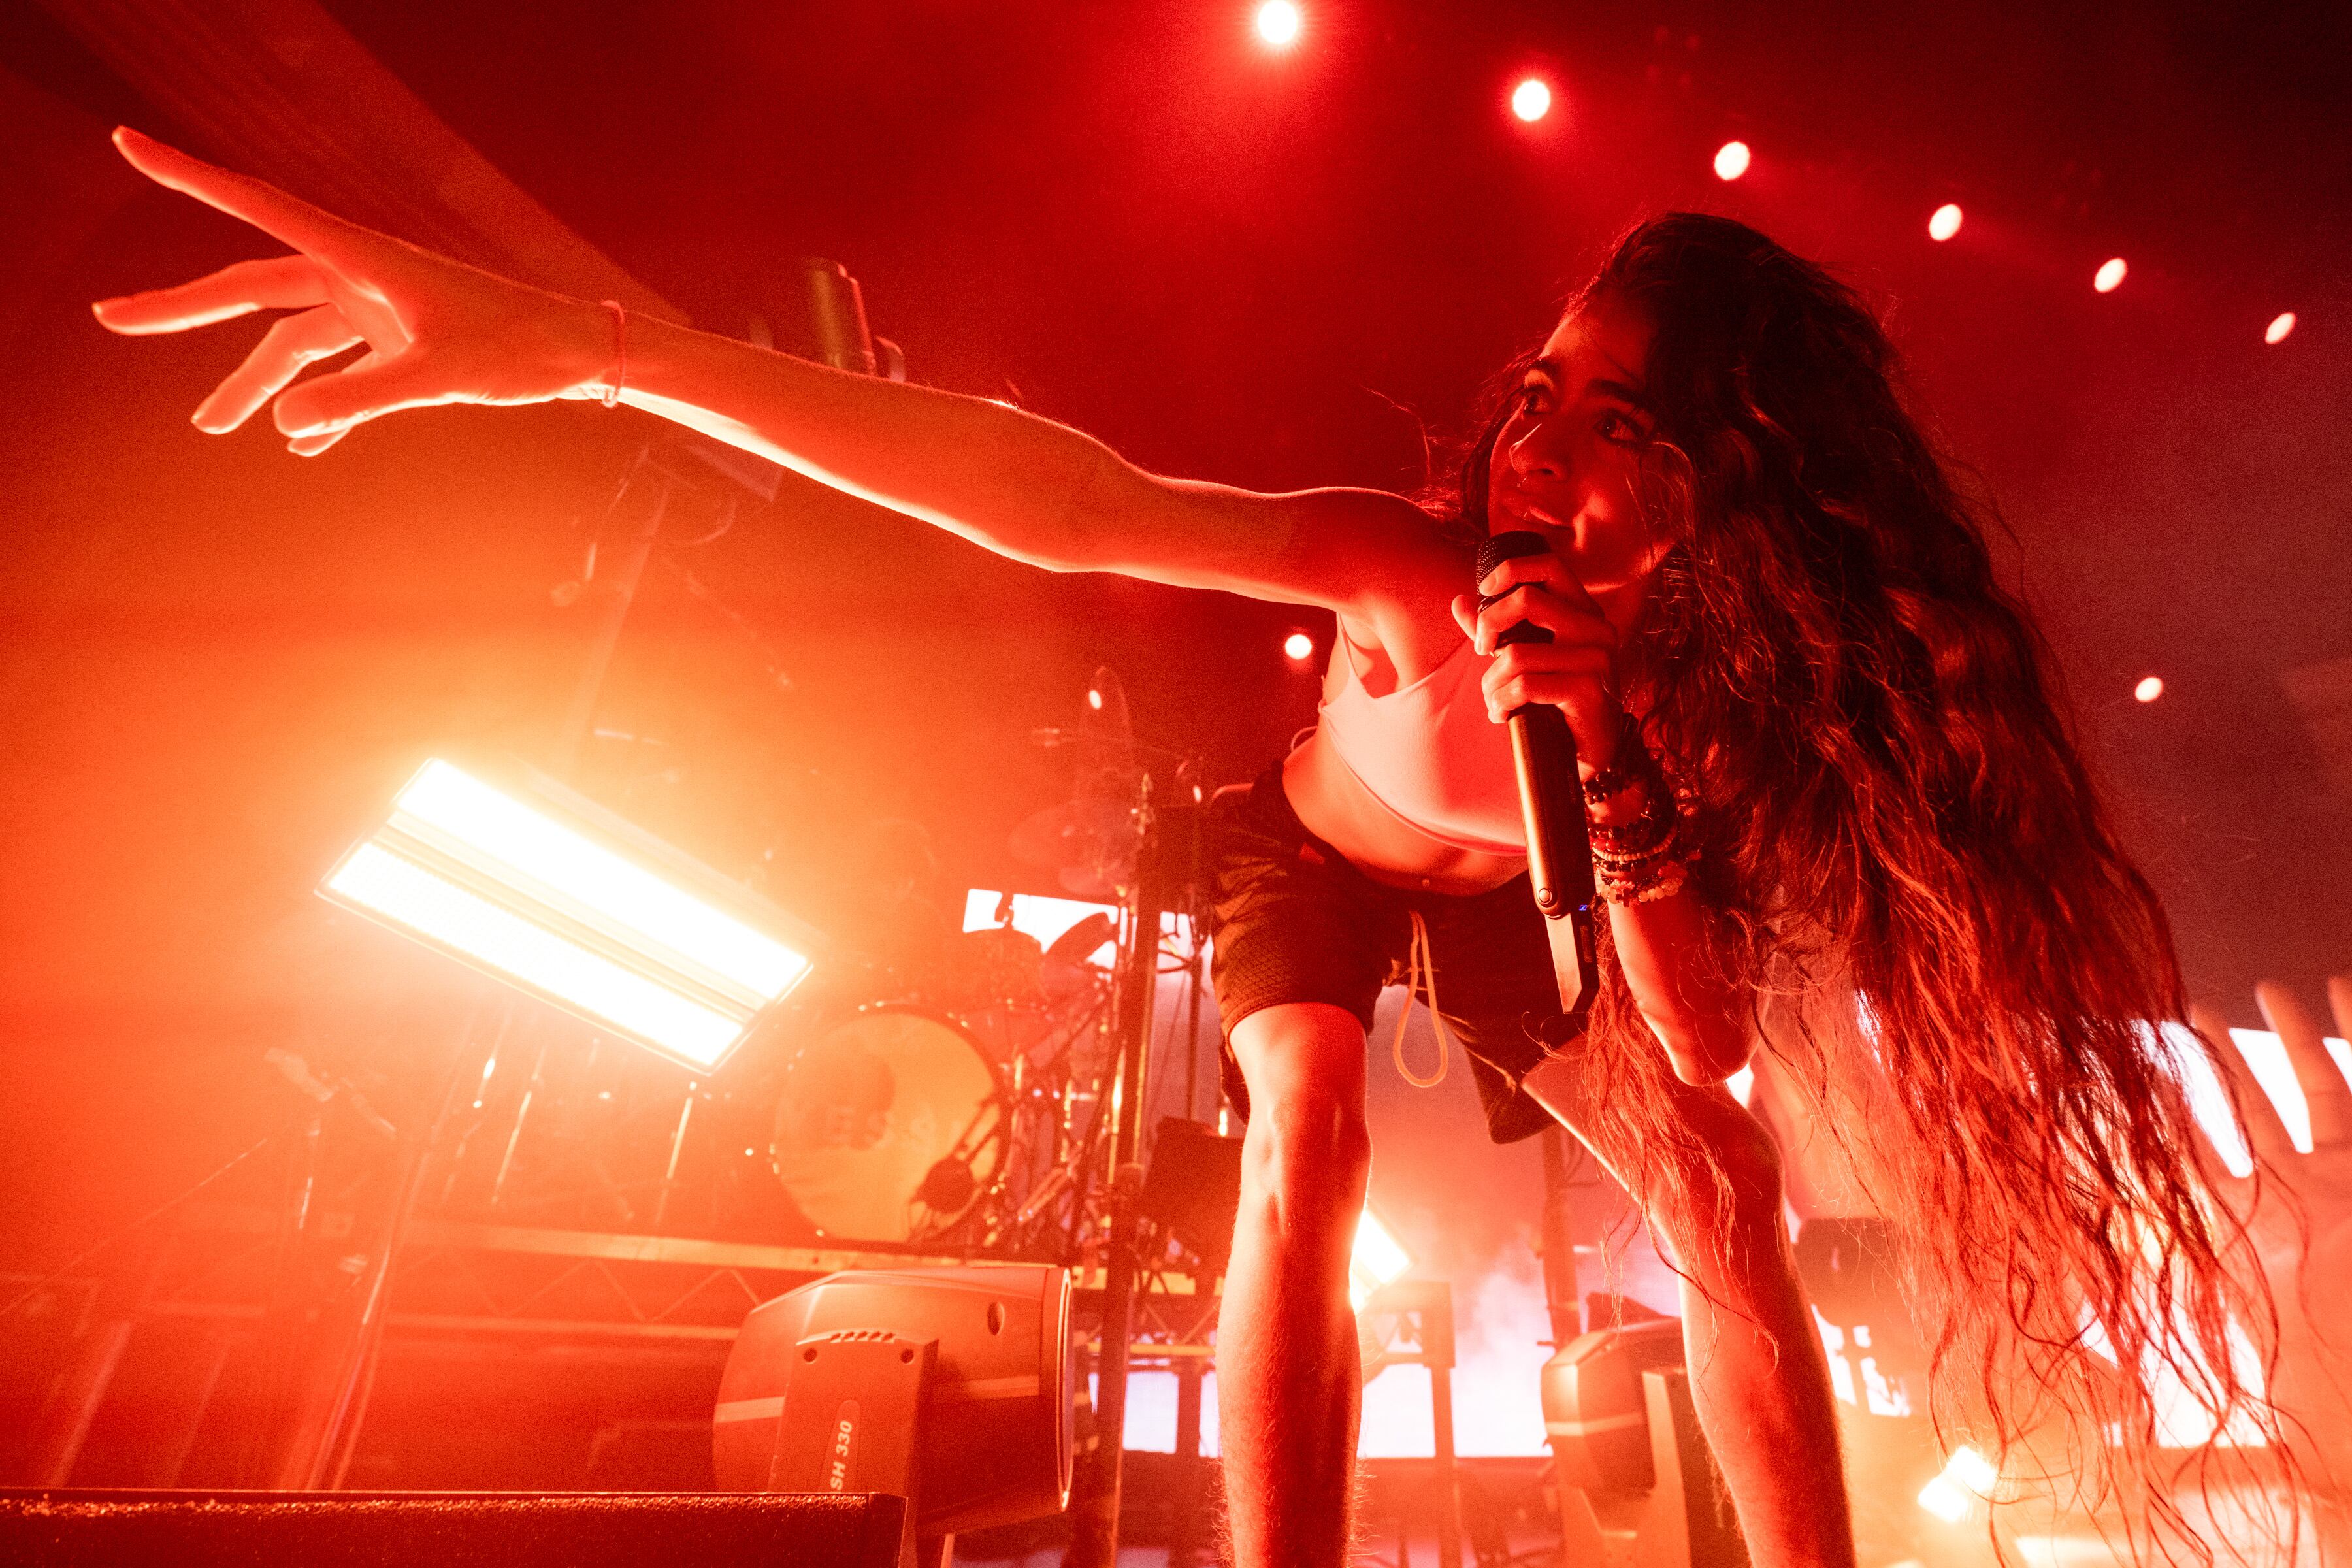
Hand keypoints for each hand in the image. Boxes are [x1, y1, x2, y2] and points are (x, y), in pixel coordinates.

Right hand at [90, 128, 611, 454]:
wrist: (581, 353)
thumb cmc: (520, 350)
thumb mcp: (438, 378)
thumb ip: (362, 399)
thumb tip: (284, 423)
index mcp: (360, 257)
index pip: (255, 207)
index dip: (187, 175)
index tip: (126, 143)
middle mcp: (360, 274)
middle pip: (254, 288)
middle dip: (184, 308)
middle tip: (112, 319)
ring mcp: (378, 307)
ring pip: (294, 340)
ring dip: (254, 382)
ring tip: (211, 427)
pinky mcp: (401, 339)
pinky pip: (341, 369)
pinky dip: (321, 403)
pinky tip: (303, 444)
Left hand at [1450, 552, 1621, 769]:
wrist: (1591, 748)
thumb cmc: (1556, 697)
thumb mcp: (1525, 656)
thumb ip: (1495, 628)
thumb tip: (1458, 602)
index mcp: (1584, 612)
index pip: (1550, 567)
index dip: (1511, 570)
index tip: (1483, 591)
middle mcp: (1596, 628)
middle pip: (1527, 600)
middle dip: (1488, 626)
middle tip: (1481, 650)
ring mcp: (1597, 659)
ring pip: (1517, 653)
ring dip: (1491, 681)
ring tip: (1493, 698)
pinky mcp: (1588, 691)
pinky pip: (1525, 686)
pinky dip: (1502, 702)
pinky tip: (1503, 714)